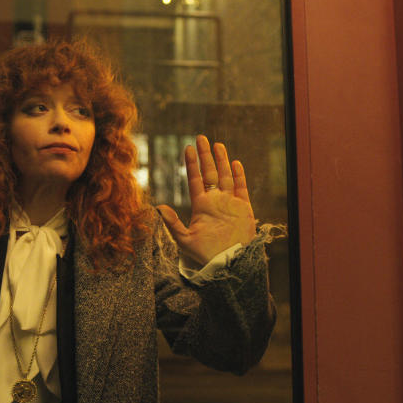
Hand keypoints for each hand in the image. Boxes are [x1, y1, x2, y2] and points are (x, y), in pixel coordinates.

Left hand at [157, 135, 256, 265]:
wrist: (228, 264)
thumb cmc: (205, 255)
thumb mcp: (184, 240)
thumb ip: (172, 223)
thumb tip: (158, 207)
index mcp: (201, 206)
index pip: (195, 180)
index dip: (192, 164)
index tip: (187, 148)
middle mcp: (215, 201)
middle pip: (210, 173)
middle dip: (205, 156)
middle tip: (201, 137)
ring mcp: (230, 203)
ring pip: (225, 176)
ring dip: (221, 161)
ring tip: (217, 145)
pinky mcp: (244, 209)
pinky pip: (241, 188)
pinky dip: (239, 175)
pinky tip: (235, 163)